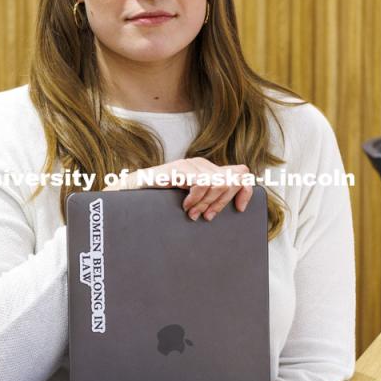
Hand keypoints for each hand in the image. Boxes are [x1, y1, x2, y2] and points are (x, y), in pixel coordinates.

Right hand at [102, 157, 252, 220]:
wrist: (135, 194)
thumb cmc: (162, 201)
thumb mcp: (193, 203)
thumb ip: (211, 201)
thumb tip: (239, 206)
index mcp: (209, 171)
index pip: (241, 172)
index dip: (245, 191)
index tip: (240, 209)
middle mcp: (202, 165)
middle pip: (232, 181)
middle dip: (221, 202)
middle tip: (206, 216)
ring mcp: (191, 164)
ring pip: (219, 183)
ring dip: (207, 202)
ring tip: (192, 212)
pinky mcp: (180, 168)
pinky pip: (202, 182)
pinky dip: (196, 197)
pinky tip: (185, 205)